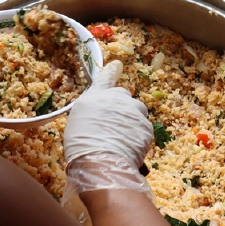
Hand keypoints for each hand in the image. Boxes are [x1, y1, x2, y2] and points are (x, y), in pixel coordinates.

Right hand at [64, 61, 154, 195]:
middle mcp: (117, 98)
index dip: (111, 71)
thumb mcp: (78, 122)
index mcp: (96, 96)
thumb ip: (92, 111)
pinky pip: (143, 130)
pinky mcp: (146, 127)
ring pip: (136, 113)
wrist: (100, 161)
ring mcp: (134, 112)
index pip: (105, 78)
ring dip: (131, 122)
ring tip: (121, 140)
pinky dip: (138, 138)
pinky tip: (128, 149)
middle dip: (121, 109)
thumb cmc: (80, 144)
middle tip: (112, 127)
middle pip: (124, 98)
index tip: (117, 65)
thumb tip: (101, 112)